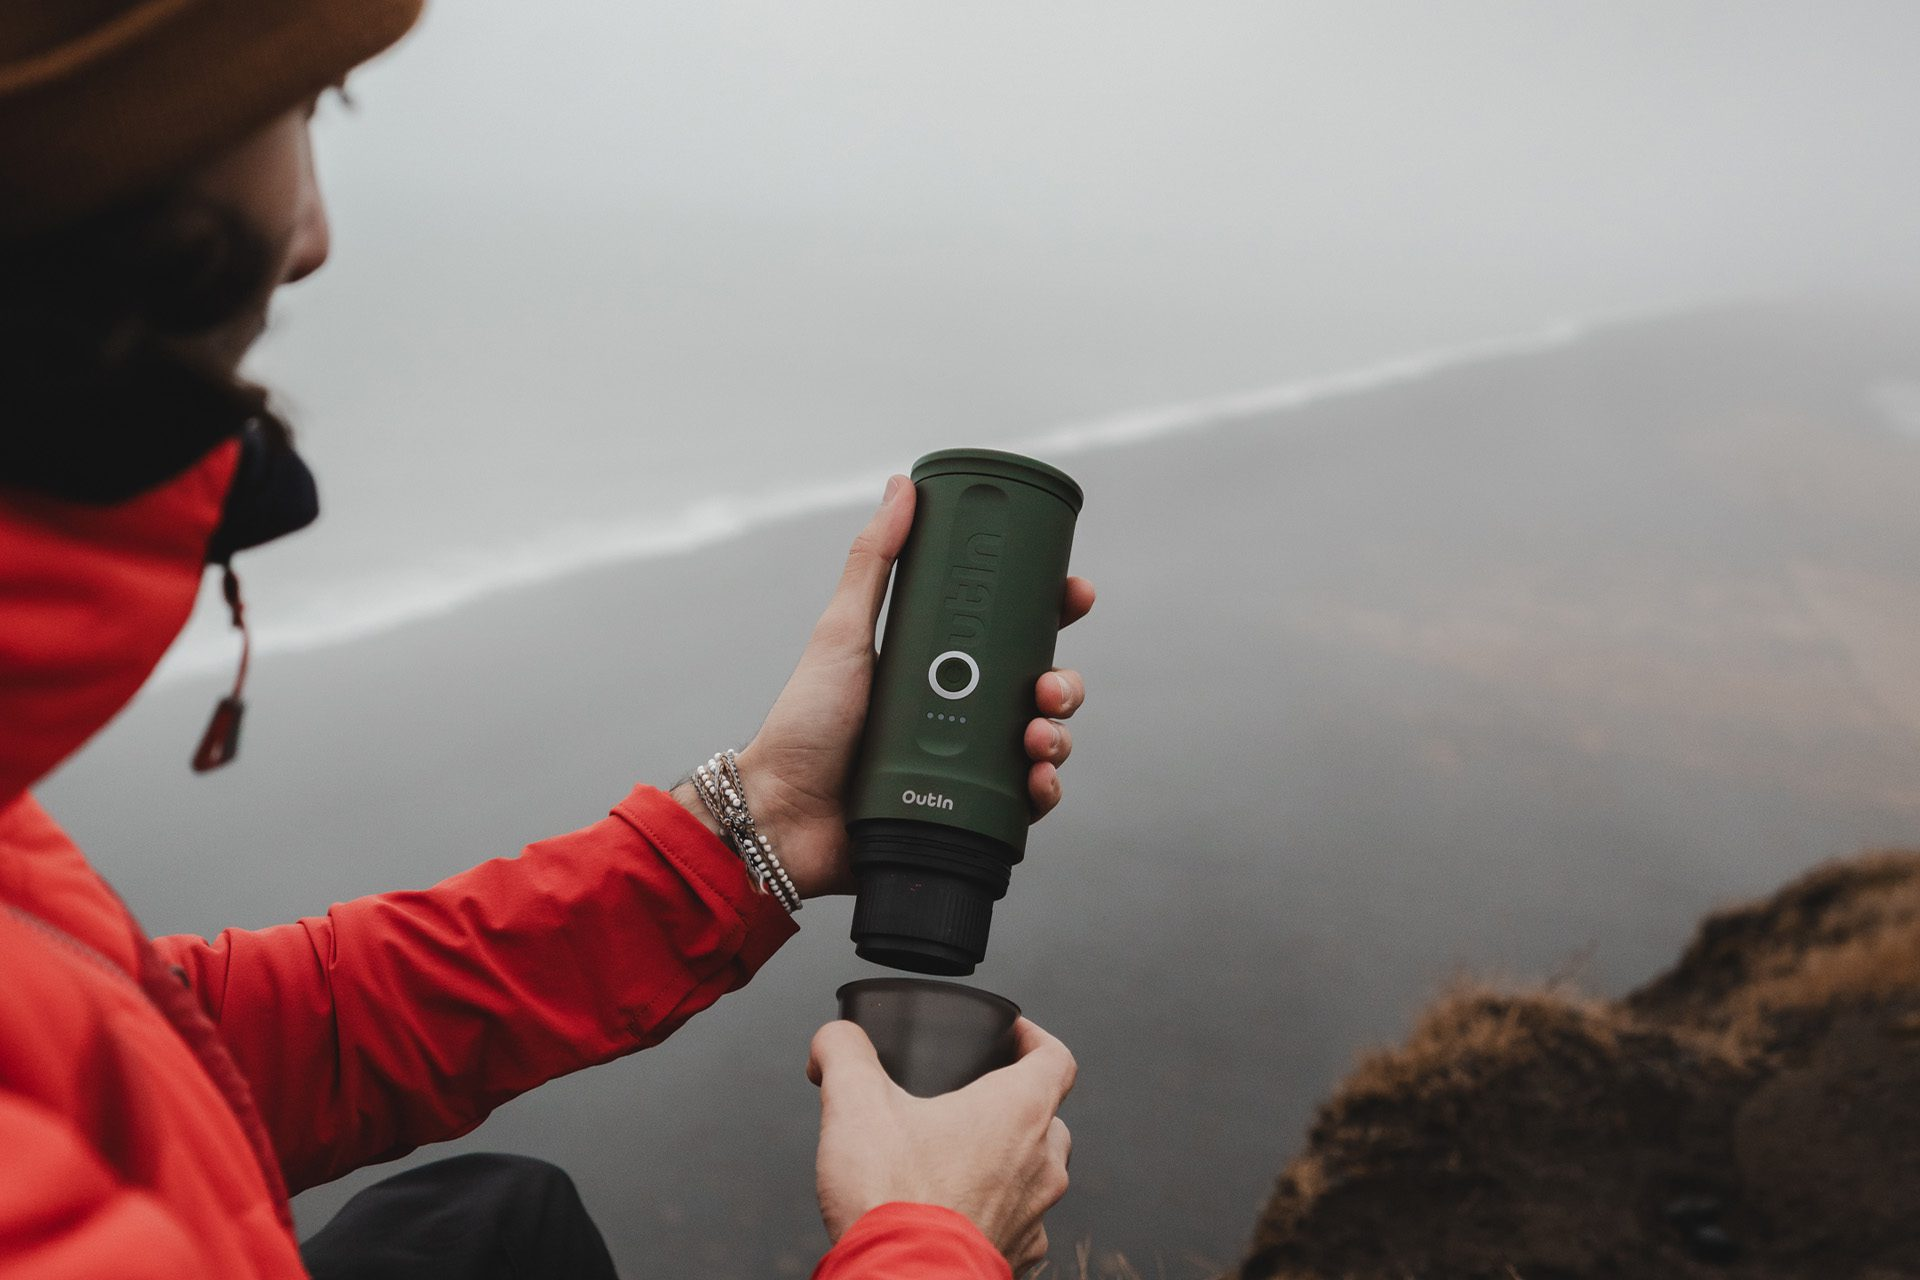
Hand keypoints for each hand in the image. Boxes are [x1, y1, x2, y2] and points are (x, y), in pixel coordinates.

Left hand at [677, 475, 1094, 897]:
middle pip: (1041, 687)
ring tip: (1037, 737)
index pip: (1012, 631)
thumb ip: (872, 561)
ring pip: (1043, 742)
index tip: (1074, 593)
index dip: (1052, 612)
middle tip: (1050, 684)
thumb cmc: (806, 723)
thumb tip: (903, 486)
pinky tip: (1037, 782)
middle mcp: (962, 712)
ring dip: (1059, 735)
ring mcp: (968, 765)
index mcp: (941, 664)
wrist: (784, 817)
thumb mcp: (843, 632)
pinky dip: (1044, 791)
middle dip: (1065, 682)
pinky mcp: (970, 816)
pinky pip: (1026, 802)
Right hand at [808, 1017, 1075, 1272]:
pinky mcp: (1017, 1256)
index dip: (1034, 1038)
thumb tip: (833, 1038)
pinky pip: (1021, 1223)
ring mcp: (1034, 1215)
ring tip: (958, 1159)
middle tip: (972, 1100)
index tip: (1010, 1036)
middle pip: (1049, 1117)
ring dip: (1007, 1160)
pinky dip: (995, 1211)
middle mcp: (1041, 1162)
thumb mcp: (855, 1104)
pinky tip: (954, 1210)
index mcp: (1018, 1112)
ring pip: (1039, 1173)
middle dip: (1016, 1103)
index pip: (1056, 1058)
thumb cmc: (892, 1196)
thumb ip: (845, 1053)